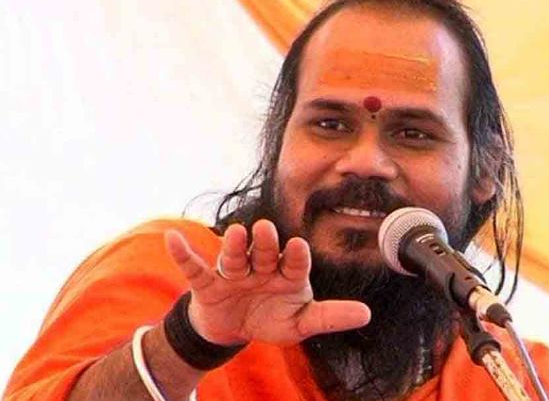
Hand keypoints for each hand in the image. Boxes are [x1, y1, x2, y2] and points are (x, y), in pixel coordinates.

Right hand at [165, 219, 370, 345]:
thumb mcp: (300, 323)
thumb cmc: (271, 318)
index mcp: (287, 275)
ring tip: (236, 234)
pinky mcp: (209, 282)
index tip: (298, 245)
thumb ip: (330, 316)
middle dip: (264, 243)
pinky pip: (195, 267)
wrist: (234, 327)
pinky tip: (173, 238)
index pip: (294, 263)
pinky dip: (183, 254)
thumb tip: (367, 314)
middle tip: (265, 229)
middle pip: (264, 252)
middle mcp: (262, 267)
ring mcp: (234, 272)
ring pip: (234, 256)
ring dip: (234, 246)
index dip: (295, 256)